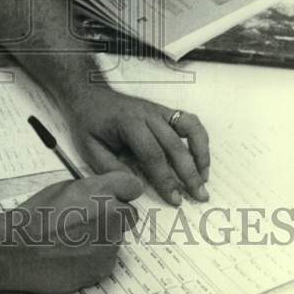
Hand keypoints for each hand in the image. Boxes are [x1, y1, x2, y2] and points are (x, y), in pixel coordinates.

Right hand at [0, 172, 142, 293]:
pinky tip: (72, 256)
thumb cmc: (35, 217)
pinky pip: (106, 260)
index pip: (132, 185)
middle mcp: (110, 214)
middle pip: (129, 215)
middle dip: (115, 218)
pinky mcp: (105, 267)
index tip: (118, 198)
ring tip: (73, 242)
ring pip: (116, 239)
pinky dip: (94, 259)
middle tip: (92, 223)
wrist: (19, 249)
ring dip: (102, 240)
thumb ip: (91, 190)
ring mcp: (110, 243)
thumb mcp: (63, 189)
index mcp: (98, 190)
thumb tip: (105, 195)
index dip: (124, 193)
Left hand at [66, 77, 209, 205]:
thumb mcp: (90, 148)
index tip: (175, 200)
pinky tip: (200, 157)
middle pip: (175, 145)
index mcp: (128, 124)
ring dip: (201, 154)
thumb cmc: (89, 123)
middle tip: (199, 196)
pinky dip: (200, 139)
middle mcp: (148, 115)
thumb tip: (135, 188)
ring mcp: (159, 110)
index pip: (153, 155)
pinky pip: (189, 121)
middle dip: (189, 173)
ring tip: (204, 178)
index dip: (165, 179)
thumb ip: (111, 169)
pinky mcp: (165, 111)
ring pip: (189, 129)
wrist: (89, 94)